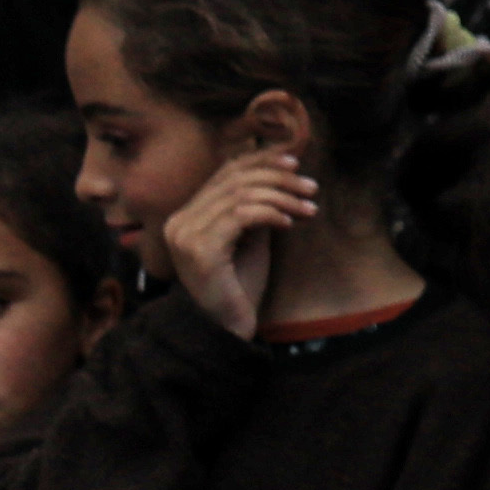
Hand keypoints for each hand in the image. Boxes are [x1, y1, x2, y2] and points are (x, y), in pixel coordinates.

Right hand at [158, 140, 318, 334]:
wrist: (227, 329)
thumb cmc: (240, 286)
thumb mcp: (250, 238)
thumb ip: (256, 207)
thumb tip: (282, 173)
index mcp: (186, 216)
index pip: (225, 172)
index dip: (261, 160)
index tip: (294, 162)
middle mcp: (179, 222)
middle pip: (235, 179)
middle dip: (279, 178)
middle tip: (310, 187)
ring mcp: (186, 235)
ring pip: (241, 194)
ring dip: (282, 197)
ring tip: (309, 207)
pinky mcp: (201, 249)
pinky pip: (242, 215)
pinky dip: (271, 213)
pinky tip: (290, 223)